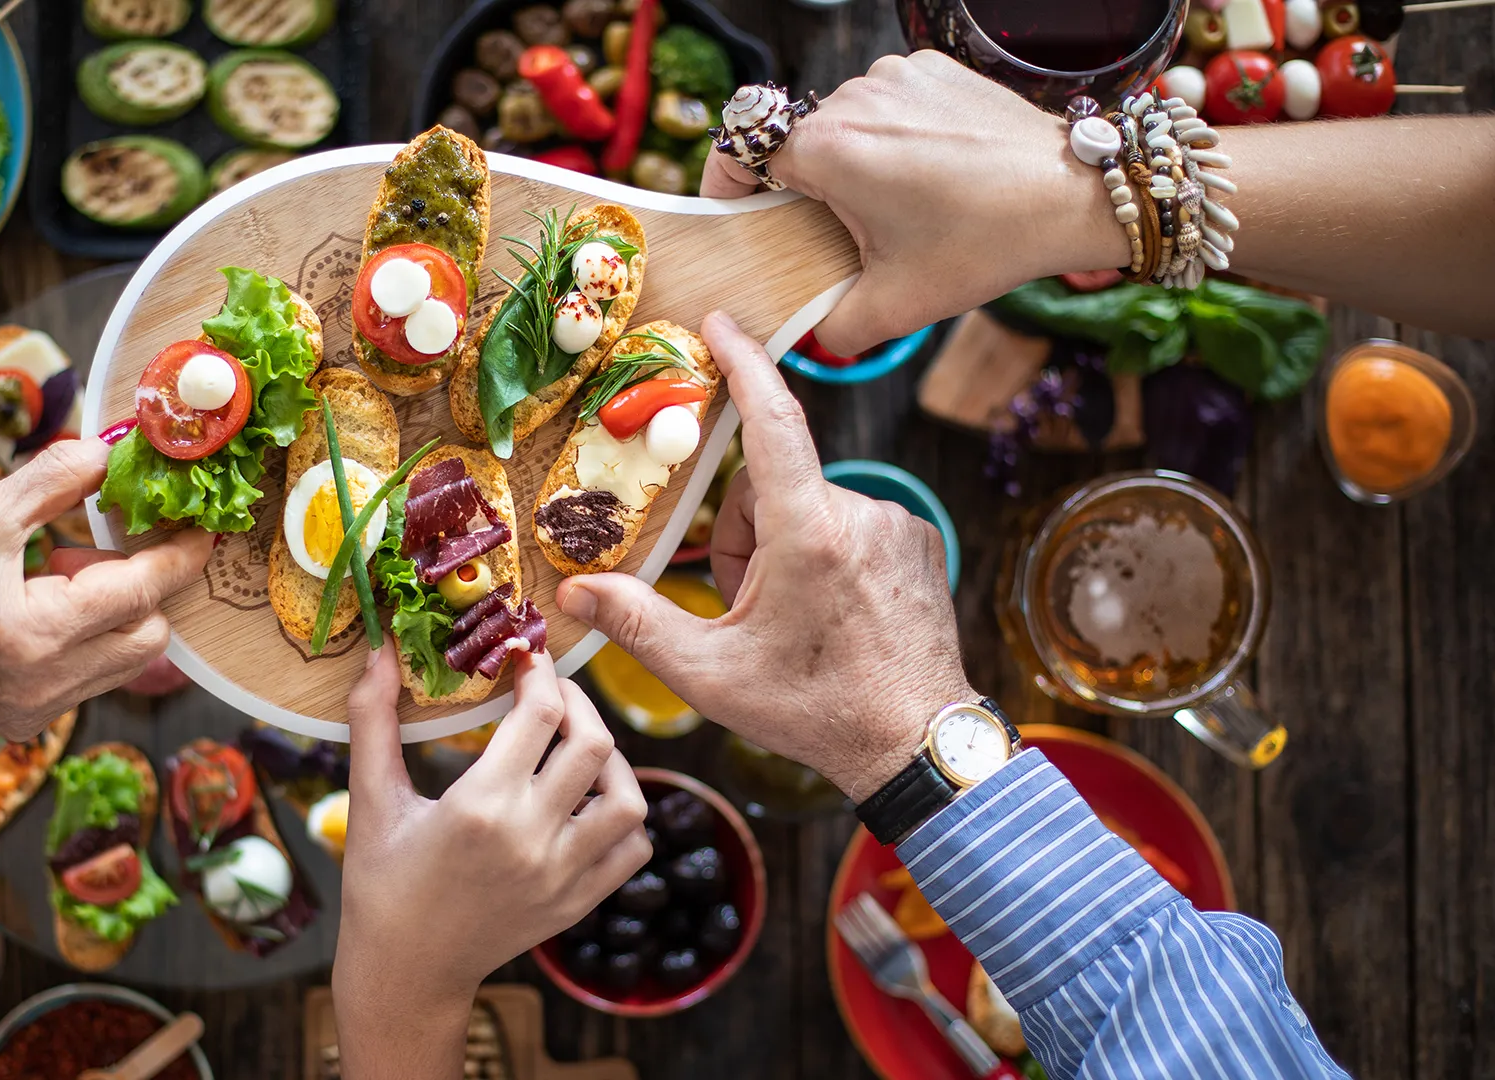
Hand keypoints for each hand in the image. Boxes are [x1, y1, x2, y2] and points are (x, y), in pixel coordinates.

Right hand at [0, 438, 210, 738]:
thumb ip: (58, 480)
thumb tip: (114, 452)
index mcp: (35, 634)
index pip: (142, 592)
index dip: (180, 554)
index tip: (204, 526)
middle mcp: (44, 686)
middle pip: (149, 635)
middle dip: (141, 586)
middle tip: (94, 547)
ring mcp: (36, 710)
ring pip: (125, 660)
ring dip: (113, 613)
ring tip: (56, 575)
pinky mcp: (24, 720)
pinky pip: (91, 676)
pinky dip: (87, 638)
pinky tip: (40, 608)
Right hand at [334, 649, 647, 1074]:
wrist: (406, 973)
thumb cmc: (380, 883)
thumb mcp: (369, 799)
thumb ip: (372, 720)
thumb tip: (378, 651)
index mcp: (479, 807)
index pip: (539, 713)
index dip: (539, 670)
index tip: (525, 655)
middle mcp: (530, 840)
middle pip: (593, 744)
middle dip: (576, 701)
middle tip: (550, 692)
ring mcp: (561, 877)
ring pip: (628, 797)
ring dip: (611, 759)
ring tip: (577, 745)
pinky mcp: (578, 903)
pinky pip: (632, 849)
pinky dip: (624, 817)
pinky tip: (589, 800)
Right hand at [556, 312, 973, 801]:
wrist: (918, 747)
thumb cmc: (816, 711)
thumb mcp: (712, 675)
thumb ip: (638, 624)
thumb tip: (574, 591)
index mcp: (810, 532)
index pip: (771, 421)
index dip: (742, 364)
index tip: (719, 324)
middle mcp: (861, 513)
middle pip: (772, 489)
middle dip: (743, 538)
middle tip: (746, 612)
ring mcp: (898, 525)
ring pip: (809, 509)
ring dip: (783, 551)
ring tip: (791, 623)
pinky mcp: (919, 542)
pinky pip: (849, 526)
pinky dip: (825, 557)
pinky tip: (830, 616)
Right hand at [702, 52, 1128, 355]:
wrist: (1073, 196)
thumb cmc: (985, 244)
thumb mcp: (896, 305)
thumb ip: (827, 328)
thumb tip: (798, 332)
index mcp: (829, 148)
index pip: (740, 152)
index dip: (726, 187)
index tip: (736, 216)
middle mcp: (854, 97)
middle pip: (793, 142)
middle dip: (801, 187)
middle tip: (829, 233)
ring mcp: (895, 75)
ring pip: (841, 122)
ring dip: (849, 162)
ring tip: (891, 206)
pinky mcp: (930, 69)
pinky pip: (885, 104)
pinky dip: (890, 138)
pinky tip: (925, 175)